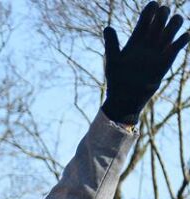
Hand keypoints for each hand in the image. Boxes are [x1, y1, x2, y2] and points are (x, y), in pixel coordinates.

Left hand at [102, 3, 189, 124]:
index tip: (151, 11)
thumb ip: (111, 43)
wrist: (126, 99)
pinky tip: (177, 43)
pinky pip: (181, 42)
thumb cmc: (117, 81)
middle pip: (163, 15)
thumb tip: (107, 28)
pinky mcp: (167, 60)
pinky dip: (184, 38)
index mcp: (137, 37)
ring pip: (174, 24)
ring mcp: (160, 49)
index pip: (148, 14)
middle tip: (157, 26)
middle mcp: (150, 40)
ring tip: (167, 36)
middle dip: (164, 13)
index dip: (152, 8)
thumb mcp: (113, 61)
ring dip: (175, 22)